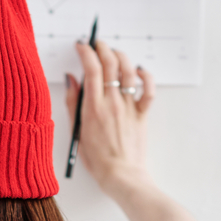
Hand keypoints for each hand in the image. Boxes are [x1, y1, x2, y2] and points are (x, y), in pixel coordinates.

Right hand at [64, 39, 154, 199]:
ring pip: (128, 70)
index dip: (85, 52)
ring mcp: (129, 107)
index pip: (90, 69)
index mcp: (93, 108)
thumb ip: (73, 104)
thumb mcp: (77, 132)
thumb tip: (72, 80)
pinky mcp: (142, 114)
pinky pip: (148, 89)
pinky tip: (138, 70)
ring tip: (113, 52)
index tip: (81, 46)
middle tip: (96, 44)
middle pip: (110, 64)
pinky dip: (145, 75)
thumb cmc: (98, 160)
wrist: (122, 176)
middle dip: (102, 48)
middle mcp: (112, 103)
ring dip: (121, 55)